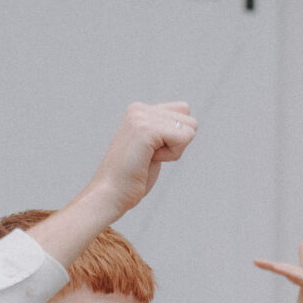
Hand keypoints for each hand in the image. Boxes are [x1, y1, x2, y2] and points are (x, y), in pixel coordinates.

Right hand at [86, 102, 197, 218]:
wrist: (111, 194)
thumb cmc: (132, 177)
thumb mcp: (152, 147)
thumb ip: (166, 131)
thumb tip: (191, 123)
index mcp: (139, 110)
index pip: (184, 110)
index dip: (177, 137)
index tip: (152, 151)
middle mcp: (139, 108)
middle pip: (190, 121)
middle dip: (177, 145)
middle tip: (149, 157)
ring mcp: (140, 117)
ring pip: (190, 129)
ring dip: (174, 151)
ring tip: (148, 158)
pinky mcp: (145, 129)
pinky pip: (184, 137)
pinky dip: (172, 155)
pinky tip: (149, 160)